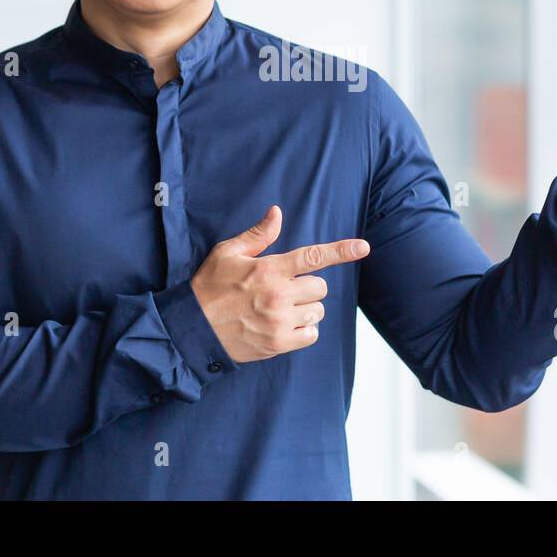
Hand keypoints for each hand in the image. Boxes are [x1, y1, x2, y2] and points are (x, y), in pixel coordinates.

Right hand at [189, 205, 369, 363]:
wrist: (192, 328)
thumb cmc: (209, 287)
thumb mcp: (227, 253)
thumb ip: (257, 236)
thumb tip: (277, 213)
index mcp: (268, 269)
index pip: (314, 257)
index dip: (342, 251)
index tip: (363, 247)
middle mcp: (278, 295)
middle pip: (320, 287)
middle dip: (308, 286)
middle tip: (287, 289)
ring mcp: (280, 321)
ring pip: (317, 311)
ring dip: (306, 309)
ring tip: (282, 309)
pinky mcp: (278, 344)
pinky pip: (311, 335)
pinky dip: (304, 330)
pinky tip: (285, 325)